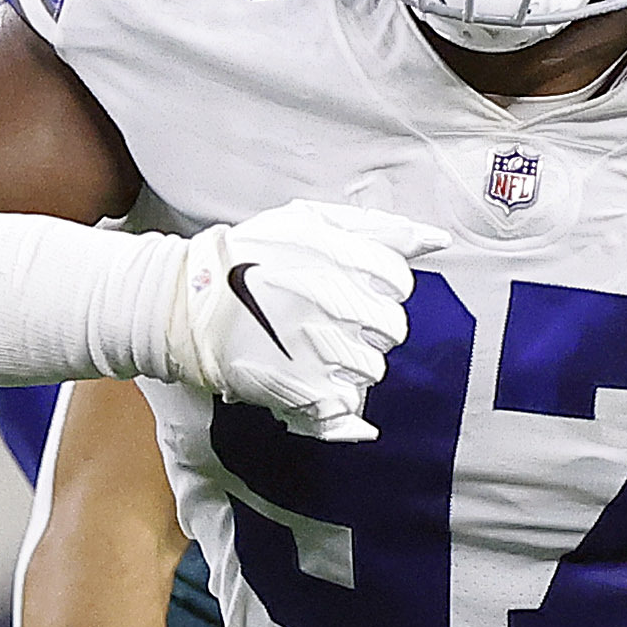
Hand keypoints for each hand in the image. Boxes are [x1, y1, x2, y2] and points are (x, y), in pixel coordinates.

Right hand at [166, 201, 446, 442]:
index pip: (399, 283)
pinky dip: (334, 396)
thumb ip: (380, 229)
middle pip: (393, 329)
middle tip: (328, 320)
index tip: (346, 289)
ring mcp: (320, 347)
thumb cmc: (254, 257)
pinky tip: (307, 375)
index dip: (377, 289)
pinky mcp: (303, 387)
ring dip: (350, 361)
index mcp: (340, 256)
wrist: (188, 303)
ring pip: (374, 369)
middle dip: (367, 326)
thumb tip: (439, 241)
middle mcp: (334, 301)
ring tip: (311, 346)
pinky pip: (349, 403)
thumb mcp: (312, 222)